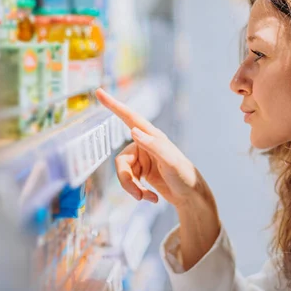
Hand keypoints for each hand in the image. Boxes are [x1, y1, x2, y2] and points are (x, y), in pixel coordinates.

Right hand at [95, 88, 203, 206]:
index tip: (99, 92)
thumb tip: (133, 131)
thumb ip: (153, 145)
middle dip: (126, 180)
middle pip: (121, 161)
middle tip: (137, 195)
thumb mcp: (171, 162)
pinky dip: (138, 192)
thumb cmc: (185, 177)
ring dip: (133, 188)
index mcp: (152, 136)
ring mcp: (142, 159)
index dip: (114, 105)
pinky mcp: (142, 172)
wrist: (191, 197)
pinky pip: (129, 182)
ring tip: (147, 198)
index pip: (129, 117)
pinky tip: (151, 198)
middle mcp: (145, 145)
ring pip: (123, 173)